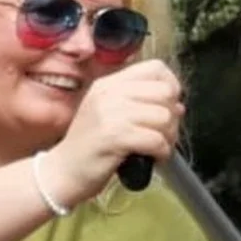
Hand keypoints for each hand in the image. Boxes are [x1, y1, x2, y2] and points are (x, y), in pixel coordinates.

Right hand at [40, 59, 183, 206]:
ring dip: (168, 137)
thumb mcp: (109, 115)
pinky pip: (156, 140)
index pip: (155, 68)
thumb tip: (178, 106)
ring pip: (164, 117)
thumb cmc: (89, 147)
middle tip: (162, 133)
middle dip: (172, 116)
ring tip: (157, 148)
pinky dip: (162, 152)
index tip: (166, 107)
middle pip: (165, 92)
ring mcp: (110, 113)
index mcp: (108, 84)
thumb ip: (140, 104)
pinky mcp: (114, 137)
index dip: (171, 86)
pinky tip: (152, 158)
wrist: (62, 172)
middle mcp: (108, 93)